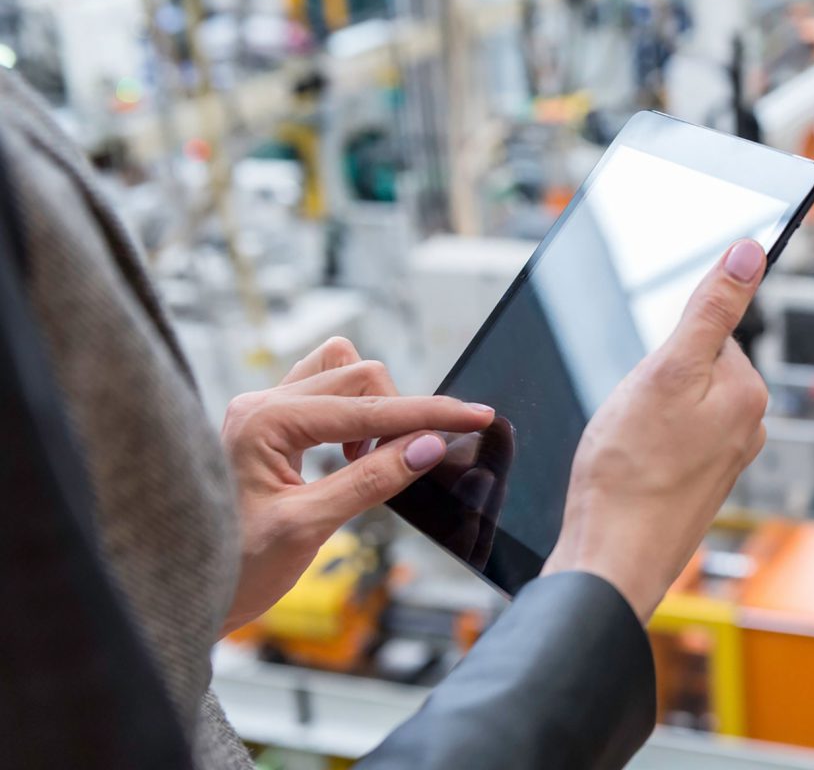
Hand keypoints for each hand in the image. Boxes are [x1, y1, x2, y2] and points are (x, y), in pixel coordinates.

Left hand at [218, 337, 494, 636]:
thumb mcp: (308, 529)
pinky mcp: (269, 425)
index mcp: (264, 422)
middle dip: (399, 412)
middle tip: (415, 461)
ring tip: (372, 460)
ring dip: (374, 407)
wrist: (181, 595)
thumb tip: (428, 446)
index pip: (367, 408)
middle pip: (358, 375)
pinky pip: (325, 392)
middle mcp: (261, 403)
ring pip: (341, 372)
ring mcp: (263, 410)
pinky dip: (354, 415)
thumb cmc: (233, 568)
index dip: (429, 413)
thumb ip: (372, 481)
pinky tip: (352, 457)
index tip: (477, 415)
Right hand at [542, 240, 769, 620]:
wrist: (611, 560)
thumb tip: (751, 251)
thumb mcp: (666, 370)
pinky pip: (668, 440)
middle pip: (691, 367)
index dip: (663, 349)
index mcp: (749, 392)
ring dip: (645, 415)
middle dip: (653, 380)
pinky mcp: (699, 484)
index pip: (706, 332)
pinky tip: (628, 468)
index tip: (645, 382)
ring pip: (675, 405)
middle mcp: (748, 426)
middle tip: (631, 418)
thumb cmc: (629, 472)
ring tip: (627, 446)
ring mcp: (724, 459)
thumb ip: (711, 309)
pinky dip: (643, 445)